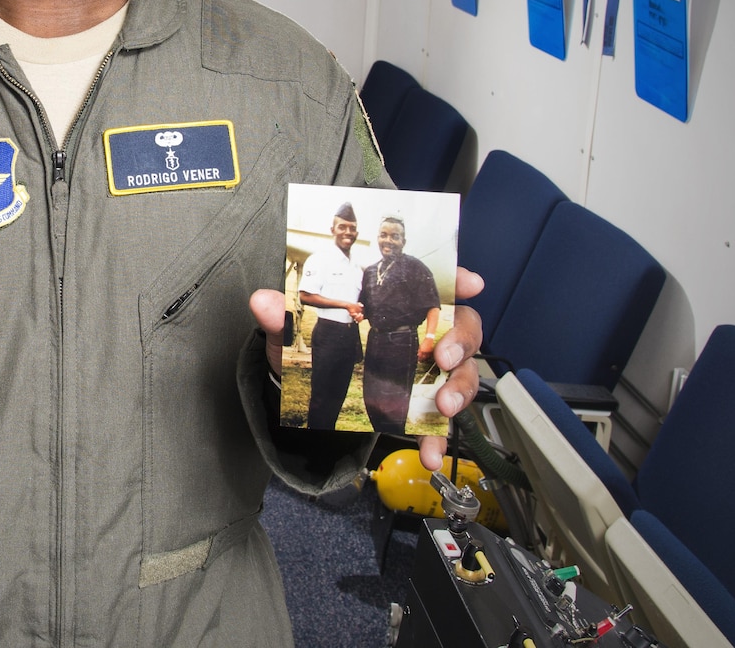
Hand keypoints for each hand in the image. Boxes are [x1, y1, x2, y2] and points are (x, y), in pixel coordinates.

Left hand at [249, 266, 485, 471]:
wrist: (306, 396)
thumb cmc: (311, 349)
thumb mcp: (293, 332)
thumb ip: (281, 316)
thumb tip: (263, 301)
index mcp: (390, 303)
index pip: (429, 283)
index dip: (455, 279)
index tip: (470, 283)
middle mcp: (417, 332)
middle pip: (460, 326)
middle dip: (460, 339)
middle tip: (442, 355)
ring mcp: (424, 370)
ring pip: (461, 372)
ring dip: (458, 388)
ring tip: (443, 407)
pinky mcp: (420, 405)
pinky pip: (440, 421)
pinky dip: (438, 438)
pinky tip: (430, 454)